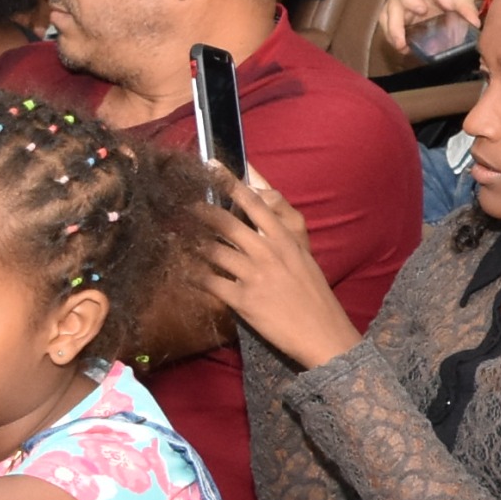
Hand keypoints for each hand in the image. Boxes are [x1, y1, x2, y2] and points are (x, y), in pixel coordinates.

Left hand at [196, 167, 363, 369]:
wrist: (322, 332)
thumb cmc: (313, 293)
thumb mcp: (304, 256)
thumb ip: (283, 231)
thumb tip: (262, 205)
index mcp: (286, 239)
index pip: (256, 202)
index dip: (231, 183)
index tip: (213, 167)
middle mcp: (269, 252)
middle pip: (228, 223)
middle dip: (202, 211)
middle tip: (185, 203)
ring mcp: (255, 275)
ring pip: (214, 251)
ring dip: (193, 244)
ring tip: (179, 238)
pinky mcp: (243, 300)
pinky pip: (209, 282)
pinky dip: (194, 275)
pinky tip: (185, 271)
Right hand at [375, 0, 484, 57]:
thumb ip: (467, 7)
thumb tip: (474, 23)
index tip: (422, 10)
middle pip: (390, 4)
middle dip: (394, 25)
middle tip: (401, 42)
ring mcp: (399, 1)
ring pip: (386, 17)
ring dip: (391, 34)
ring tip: (402, 48)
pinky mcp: (401, 15)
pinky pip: (392, 26)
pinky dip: (396, 37)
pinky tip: (406, 48)